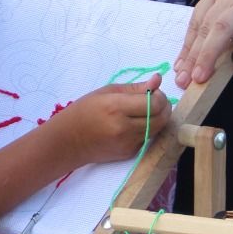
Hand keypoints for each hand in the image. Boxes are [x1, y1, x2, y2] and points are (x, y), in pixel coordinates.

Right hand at [45, 74, 171, 166]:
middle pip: (161, 118)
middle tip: (154, 100)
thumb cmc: (84, 111)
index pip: (154, 103)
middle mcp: (124, 127)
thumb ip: (135, 88)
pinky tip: (134, 124)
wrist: (68, 141)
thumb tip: (158, 80)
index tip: (153, 92)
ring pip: (158, 129)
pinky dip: (148, 129)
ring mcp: (128, 143)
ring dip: (158, 118)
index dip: (160, 96)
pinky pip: (148, 138)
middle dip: (164, 107)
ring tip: (145, 110)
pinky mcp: (130, 153)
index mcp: (116, 107)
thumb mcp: (106, 92)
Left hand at [174, 0, 232, 84]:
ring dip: (210, 55)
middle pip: (206, 25)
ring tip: (203, 77)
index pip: (197, 18)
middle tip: (186, 79)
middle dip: (194, 55)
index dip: (187, 46)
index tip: (179, 68)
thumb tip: (204, 52)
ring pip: (223, 30)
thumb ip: (224, 16)